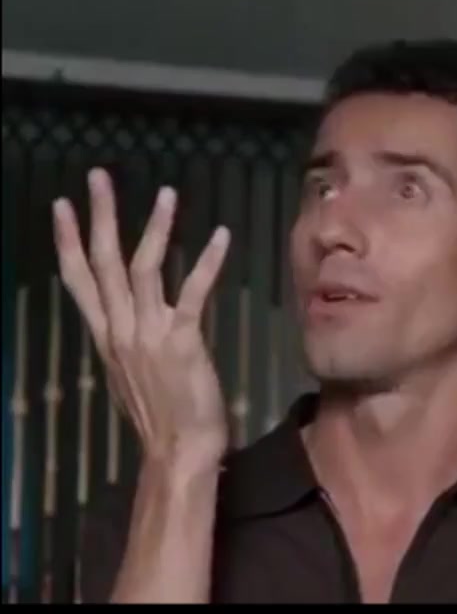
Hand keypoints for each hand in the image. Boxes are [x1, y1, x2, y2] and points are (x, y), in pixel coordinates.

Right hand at [53, 168, 230, 470]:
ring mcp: (147, 334)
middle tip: (97, 177)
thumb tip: (125, 322)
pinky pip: (193, 292)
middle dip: (98, 216)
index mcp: (106, 337)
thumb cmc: (162, 416)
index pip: (78, 280)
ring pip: (143, 268)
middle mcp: (119, 330)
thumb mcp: (130, 374)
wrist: (178, 450)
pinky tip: (221, 235)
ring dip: (155, 227)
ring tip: (166, 193)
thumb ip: (127, 342)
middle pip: (102, 263)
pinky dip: (207, 261)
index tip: (62, 207)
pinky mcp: (181, 340)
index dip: (68, 241)